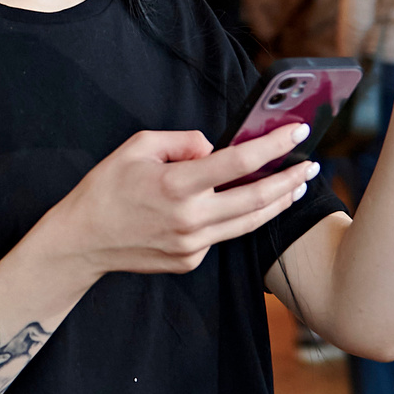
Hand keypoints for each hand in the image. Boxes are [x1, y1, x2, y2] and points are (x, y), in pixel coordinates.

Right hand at [35, 123, 319, 283]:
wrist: (82, 241)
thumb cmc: (105, 188)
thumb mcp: (137, 147)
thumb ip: (181, 141)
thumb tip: (214, 148)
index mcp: (176, 184)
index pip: (239, 163)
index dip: (273, 146)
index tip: (296, 133)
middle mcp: (190, 218)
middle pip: (256, 200)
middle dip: (289, 180)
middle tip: (311, 166)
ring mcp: (192, 245)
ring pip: (248, 223)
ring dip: (276, 203)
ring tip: (295, 186)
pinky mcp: (190, 260)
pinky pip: (220, 235)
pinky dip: (232, 217)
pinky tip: (235, 205)